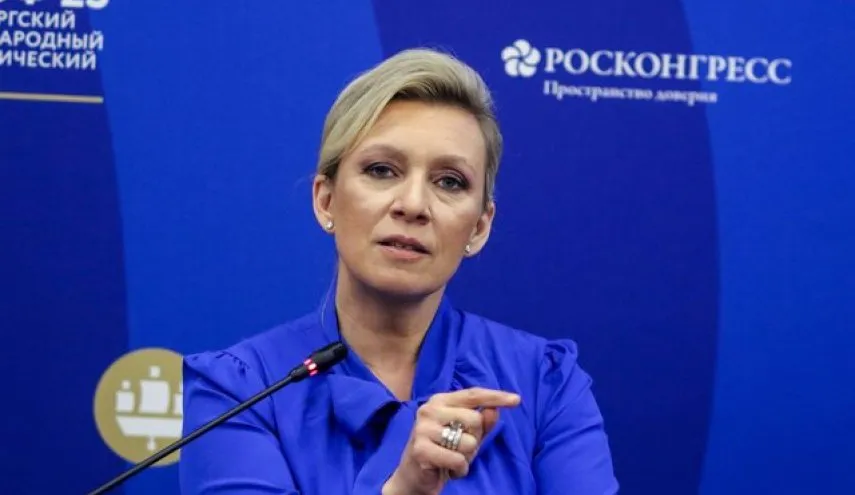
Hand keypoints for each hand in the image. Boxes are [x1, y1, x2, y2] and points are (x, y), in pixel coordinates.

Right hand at [382, 387, 520, 494]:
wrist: (414, 475)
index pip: (473, 394)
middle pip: (475, 419)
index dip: (496, 396)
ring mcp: (423, 428)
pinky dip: (459, 469)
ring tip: (452, 458)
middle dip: (476, 438)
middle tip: (460, 447)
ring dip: (467, 457)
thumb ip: (483, 423)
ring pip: (468, 442)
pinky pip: (458, 459)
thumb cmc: (444, 451)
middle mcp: (430, 409)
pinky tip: (447, 468)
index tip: (517, 400)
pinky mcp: (420, 449)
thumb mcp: (467, 436)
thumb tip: (494, 410)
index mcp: (441, 400)